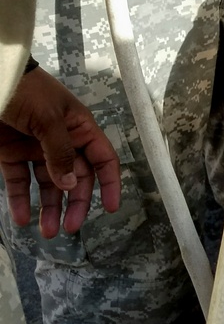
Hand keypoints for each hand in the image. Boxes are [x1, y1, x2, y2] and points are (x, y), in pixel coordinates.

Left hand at [0, 69, 120, 238]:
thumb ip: (60, 152)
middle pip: (76, 178)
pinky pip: (20, 182)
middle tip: (70, 228)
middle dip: (75, 204)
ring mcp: (36, 149)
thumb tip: (71, 184)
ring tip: (47, 231)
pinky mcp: (12, 154)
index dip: (110, 183)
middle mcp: (62, 142)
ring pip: (49, 185)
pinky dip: (21, 200)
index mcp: (79, 129)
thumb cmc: (27, 92)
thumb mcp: (49, 119)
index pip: (102, 160)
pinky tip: (22, 218)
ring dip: (49, 208)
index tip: (111, 207)